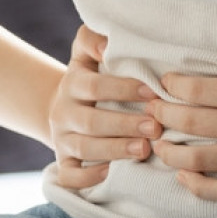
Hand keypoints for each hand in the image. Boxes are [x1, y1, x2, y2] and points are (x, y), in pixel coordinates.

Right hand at [48, 26, 161, 188]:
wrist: (64, 106)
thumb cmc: (91, 77)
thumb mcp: (87, 54)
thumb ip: (93, 39)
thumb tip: (108, 42)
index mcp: (73, 82)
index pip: (95, 86)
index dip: (123, 89)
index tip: (153, 94)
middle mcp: (63, 112)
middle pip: (91, 121)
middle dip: (124, 125)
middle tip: (155, 128)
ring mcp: (61, 139)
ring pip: (83, 149)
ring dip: (115, 150)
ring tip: (144, 150)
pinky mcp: (62, 162)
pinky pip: (69, 176)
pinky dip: (87, 177)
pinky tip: (110, 173)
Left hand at [149, 29, 216, 200]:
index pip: (202, 89)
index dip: (175, 85)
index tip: (163, 83)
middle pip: (193, 122)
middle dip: (164, 115)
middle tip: (150, 111)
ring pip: (202, 158)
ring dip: (172, 151)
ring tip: (157, 145)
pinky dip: (200, 187)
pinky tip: (184, 178)